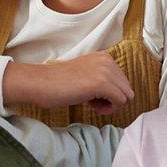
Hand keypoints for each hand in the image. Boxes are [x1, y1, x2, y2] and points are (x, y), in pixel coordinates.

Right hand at [9, 54, 135, 112]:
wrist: (40, 83)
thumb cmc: (57, 83)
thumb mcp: (86, 74)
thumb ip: (102, 78)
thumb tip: (120, 95)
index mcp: (104, 57)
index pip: (123, 82)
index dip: (109, 93)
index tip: (91, 94)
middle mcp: (108, 60)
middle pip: (127, 89)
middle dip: (112, 99)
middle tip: (91, 101)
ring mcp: (106, 71)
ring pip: (126, 96)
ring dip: (110, 105)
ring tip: (90, 103)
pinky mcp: (102, 84)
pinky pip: (120, 102)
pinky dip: (108, 109)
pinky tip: (91, 106)